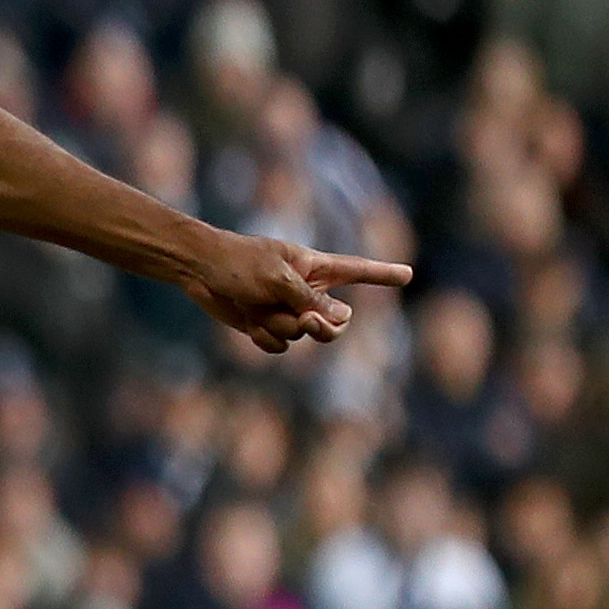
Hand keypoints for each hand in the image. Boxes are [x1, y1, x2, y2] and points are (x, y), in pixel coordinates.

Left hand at [180, 233, 413, 353]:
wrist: (198, 270)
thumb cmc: (239, 263)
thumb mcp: (278, 279)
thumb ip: (310, 299)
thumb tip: (342, 319)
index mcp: (315, 268)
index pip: (358, 271)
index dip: (383, 275)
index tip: (409, 275)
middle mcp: (306, 290)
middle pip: (337, 322)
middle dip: (325, 327)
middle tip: (307, 321)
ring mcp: (286, 310)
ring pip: (302, 336)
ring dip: (281, 326)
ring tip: (258, 307)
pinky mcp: (265, 324)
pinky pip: (278, 345)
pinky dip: (265, 338)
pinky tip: (249, 322)